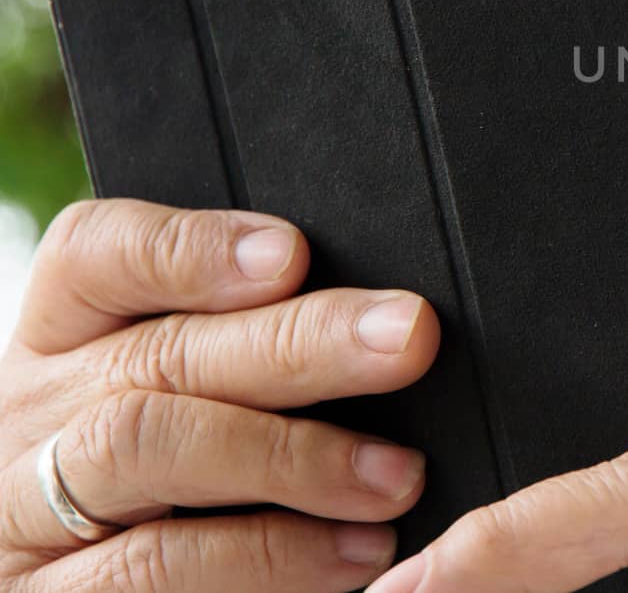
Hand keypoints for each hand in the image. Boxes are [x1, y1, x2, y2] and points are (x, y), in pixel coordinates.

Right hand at [0, 199, 441, 591]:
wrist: (104, 592)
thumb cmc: (172, 483)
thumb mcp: (189, 394)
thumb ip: (252, 344)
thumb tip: (379, 313)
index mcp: (65, 340)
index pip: (98, 255)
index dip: (192, 248)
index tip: (294, 254)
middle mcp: (33, 414)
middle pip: (159, 353)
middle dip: (296, 342)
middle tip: (408, 338)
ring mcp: (26, 512)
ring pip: (147, 450)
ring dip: (292, 457)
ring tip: (396, 476)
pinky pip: (153, 569)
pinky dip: (268, 557)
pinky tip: (352, 554)